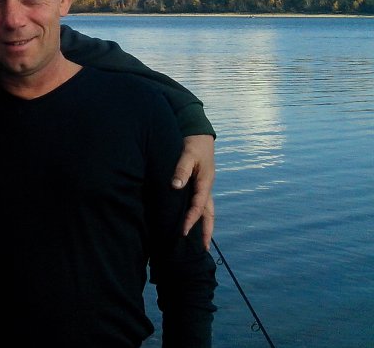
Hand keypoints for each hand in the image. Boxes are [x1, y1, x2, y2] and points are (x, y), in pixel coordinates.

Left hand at [171, 134, 215, 248]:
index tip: (182, 232)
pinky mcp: (199, 185)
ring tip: (201, 242)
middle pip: (208, 214)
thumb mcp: (187, 155)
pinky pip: (200, 204)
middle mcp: (206, 188)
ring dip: (204, 225)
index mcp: (205, 183)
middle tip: (204, 249)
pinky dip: (198, 215)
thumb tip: (176, 185)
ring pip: (206, 210)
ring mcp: (204, 187)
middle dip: (206, 231)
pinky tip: (193, 221)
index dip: (190, 220)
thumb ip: (181, 170)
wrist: (199, 136)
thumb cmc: (193, 145)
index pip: (198, 207)